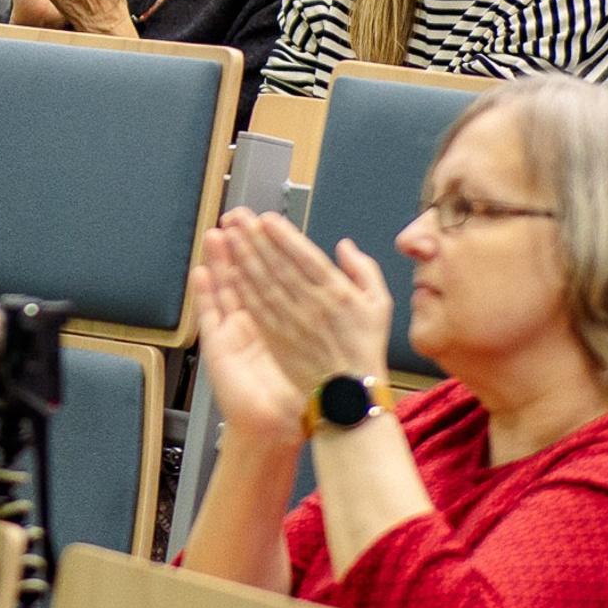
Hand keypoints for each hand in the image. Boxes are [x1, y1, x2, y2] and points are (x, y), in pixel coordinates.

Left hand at [199, 209, 393, 408]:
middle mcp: (313, 304)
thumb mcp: (379, 304)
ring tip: (228, 234)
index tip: (266, 218)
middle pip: (278, 264)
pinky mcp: (277, 336)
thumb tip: (344, 246)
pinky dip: (242, 287)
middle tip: (238, 216)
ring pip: (263, 282)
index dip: (283, 236)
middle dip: (255, 237)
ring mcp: (292, 321)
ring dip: (243, 256)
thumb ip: (364, 270)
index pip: (305, 256)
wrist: (350, 391)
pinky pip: (256, 307)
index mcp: (338, 293)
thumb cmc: (364, 345)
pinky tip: (230, 270)